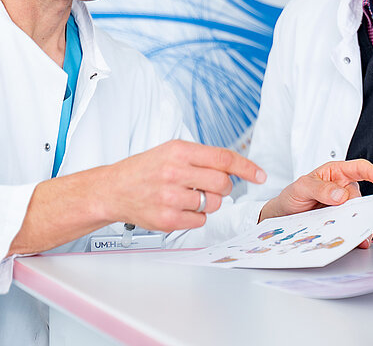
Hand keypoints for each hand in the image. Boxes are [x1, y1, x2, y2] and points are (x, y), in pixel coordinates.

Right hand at [105, 140, 266, 232]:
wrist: (113, 189)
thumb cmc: (145, 169)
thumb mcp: (171, 150)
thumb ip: (201, 157)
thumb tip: (234, 167)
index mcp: (179, 151)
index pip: (224, 158)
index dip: (247, 167)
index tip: (260, 175)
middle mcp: (175, 172)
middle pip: (223, 183)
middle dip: (223, 187)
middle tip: (210, 187)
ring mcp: (170, 197)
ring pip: (213, 204)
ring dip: (207, 202)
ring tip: (188, 196)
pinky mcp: (167, 219)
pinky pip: (200, 221)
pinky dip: (195, 216)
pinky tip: (179, 208)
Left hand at [258, 159, 372, 228]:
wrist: (282, 215)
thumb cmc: (292, 195)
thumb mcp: (301, 187)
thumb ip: (320, 188)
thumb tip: (341, 194)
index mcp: (335, 173)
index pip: (358, 168)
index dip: (372, 173)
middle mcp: (342, 188)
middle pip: (359, 196)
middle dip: (362, 208)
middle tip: (358, 218)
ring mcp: (343, 206)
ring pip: (359, 213)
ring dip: (361, 224)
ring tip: (361, 235)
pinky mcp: (341, 221)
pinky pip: (353, 226)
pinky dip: (356, 234)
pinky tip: (356, 241)